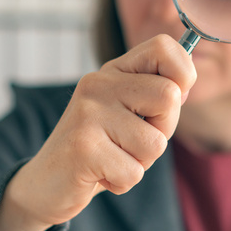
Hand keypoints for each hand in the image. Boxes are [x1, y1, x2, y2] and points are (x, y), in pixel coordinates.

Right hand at [0, 35, 195, 230]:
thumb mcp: (126, 113)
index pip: (164, 47)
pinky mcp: (83, 147)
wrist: (45, 183)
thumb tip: (185, 83)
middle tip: (131, 141)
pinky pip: (134, 172)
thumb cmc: (98, 149)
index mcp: (113, 71)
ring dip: (140, 162)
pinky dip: (123, 182)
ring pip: (155, 143)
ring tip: (112, 158)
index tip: (163, 104)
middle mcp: (98, 84)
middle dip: (162, 130)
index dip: (182, 75)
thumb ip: (154, 96)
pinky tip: (99, 175)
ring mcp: (88, 113)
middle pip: (169, 97)